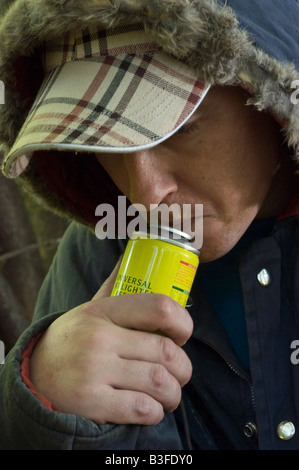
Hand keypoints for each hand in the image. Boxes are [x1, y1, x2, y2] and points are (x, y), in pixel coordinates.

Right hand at [29, 261, 193, 424]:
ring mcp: (93, 370)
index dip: (183, 323)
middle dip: (183, 369)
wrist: (32, 376)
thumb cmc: (71, 341)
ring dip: (173, 394)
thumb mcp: (89, 310)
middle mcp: (98, 338)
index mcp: (103, 311)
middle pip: (166, 351)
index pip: (158, 306)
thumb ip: (113, 286)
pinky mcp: (90, 402)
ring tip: (169, 395)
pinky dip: (155, 412)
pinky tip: (150, 409)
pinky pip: (142, 409)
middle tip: (179, 374)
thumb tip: (132, 254)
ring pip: (159, 381)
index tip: (182, 335)